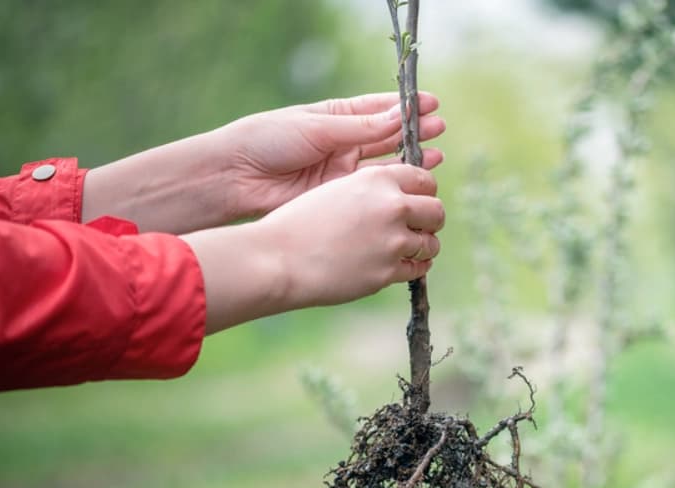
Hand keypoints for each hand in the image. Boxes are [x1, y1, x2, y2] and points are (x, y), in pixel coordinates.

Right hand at [183, 164, 442, 333]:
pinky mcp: (387, 272)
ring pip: (431, 243)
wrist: (278, 258)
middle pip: (436, 210)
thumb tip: (401, 199)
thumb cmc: (299, 222)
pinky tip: (406, 264)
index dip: (425, 190)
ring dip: (425, 245)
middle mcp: (391, 207)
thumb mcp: (338, 189)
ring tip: (412, 248)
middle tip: (421, 226)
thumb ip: (372, 190)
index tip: (419, 199)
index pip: (424, 179)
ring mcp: (392, 242)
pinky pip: (418, 269)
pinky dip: (416, 266)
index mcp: (378, 179)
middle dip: (431, 218)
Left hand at [221, 92, 445, 219]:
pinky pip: (373, 191)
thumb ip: (360, 128)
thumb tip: (399, 117)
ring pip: (385, 165)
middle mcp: (343, 144)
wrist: (236, 177)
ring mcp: (343, 172)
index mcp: (335, 118)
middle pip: (387, 137)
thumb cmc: (268, 140)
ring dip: (411, 160)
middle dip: (414, 132)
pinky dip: (394, 187)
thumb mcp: (318, 127)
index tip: (431, 104)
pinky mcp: (340, 197)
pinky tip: (414, 181)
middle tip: (439, 129)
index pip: (378, 110)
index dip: (404, 108)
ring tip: (436, 154)